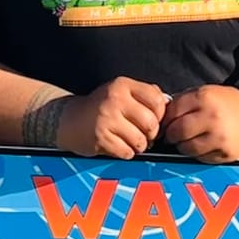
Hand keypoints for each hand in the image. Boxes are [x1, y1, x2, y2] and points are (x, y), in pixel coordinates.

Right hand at [45, 78, 166, 158]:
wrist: (69, 120)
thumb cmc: (101, 108)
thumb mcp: (121, 92)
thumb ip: (144, 94)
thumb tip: (169, 104)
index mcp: (123, 85)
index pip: (157, 100)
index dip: (161, 115)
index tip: (154, 120)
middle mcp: (115, 98)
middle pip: (151, 123)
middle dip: (151, 134)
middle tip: (144, 135)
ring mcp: (106, 118)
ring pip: (140, 141)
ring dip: (138, 146)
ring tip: (130, 141)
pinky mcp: (100, 137)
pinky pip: (127, 152)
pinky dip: (126, 153)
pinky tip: (117, 146)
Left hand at [162, 85, 238, 164]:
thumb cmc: (224, 102)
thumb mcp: (203, 92)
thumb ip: (181, 102)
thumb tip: (159, 116)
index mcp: (204, 98)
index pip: (172, 113)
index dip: (165, 121)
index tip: (165, 124)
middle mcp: (212, 118)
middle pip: (177, 132)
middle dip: (171, 135)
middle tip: (173, 135)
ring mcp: (220, 137)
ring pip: (187, 149)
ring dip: (183, 146)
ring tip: (189, 139)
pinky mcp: (226, 153)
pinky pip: (201, 158)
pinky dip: (198, 153)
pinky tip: (203, 144)